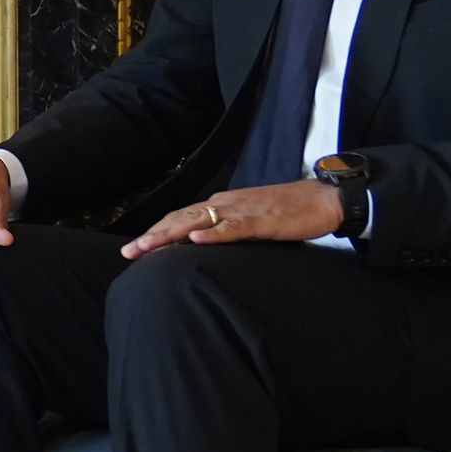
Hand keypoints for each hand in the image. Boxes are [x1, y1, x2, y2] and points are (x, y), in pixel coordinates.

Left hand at [120, 179, 341, 258]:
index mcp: (222, 205)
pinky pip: (233, 227)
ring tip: (147, 247)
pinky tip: (195, 239)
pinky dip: (213, 234)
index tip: (134, 248)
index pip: (180, 218)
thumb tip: (204, 245)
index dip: (156, 232)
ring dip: (170, 235)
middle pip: (180, 219)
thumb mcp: (251, 222)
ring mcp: (242, 211)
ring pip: (198, 221)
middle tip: (128, 252)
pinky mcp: (261, 220)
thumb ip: (228, 230)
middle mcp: (225, 204)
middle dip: (152, 235)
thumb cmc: (288, 212)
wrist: (322, 199)